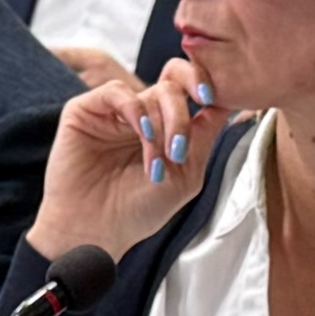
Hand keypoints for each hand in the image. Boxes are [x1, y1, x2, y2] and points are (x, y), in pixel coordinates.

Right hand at [27, 54, 226, 261]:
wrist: (96, 232)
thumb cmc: (138, 210)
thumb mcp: (186, 174)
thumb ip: (205, 135)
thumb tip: (229, 100)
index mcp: (164, 126)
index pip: (188, 88)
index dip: (204, 83)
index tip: (213, 98)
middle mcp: (140, 114)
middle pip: (173, 88)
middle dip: (182, 118)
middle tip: (179, 150)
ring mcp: (112, 112)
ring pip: (150, 92)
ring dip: (161, 126)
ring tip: (156, 163)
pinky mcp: (84, 112)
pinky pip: (116, 92)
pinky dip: (135, 110)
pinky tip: (141, 132)